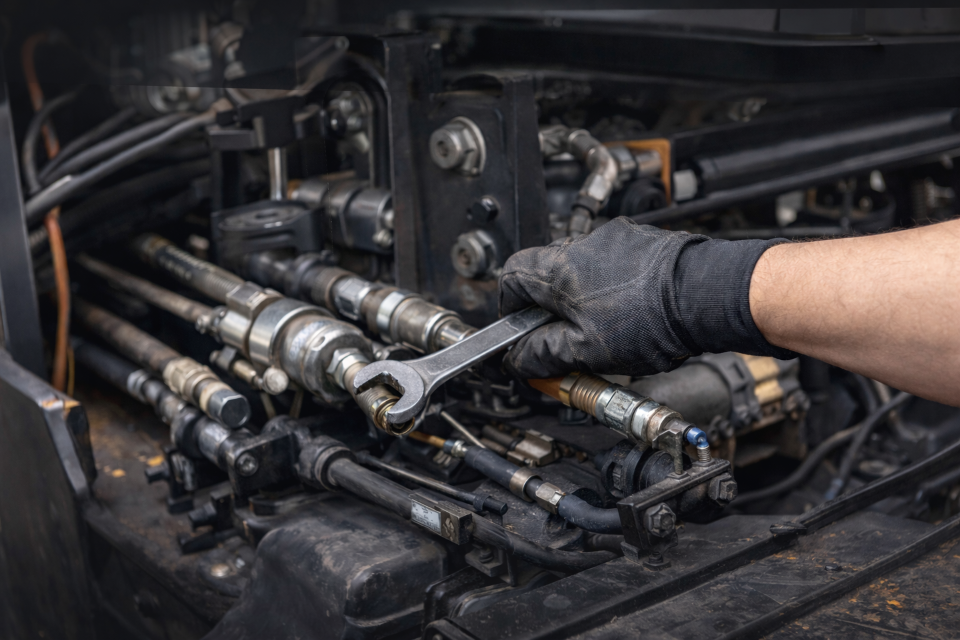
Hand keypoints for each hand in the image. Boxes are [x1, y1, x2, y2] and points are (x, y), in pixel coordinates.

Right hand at [499, 217, 789, 378]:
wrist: (707, 295)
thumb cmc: (651, 319)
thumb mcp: (586, 350)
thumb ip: (544, 354)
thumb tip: (520, 359)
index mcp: (558, 269)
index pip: (511, 277)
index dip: (511, 308)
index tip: (522, 330)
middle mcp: (581, 246)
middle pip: (546, 275)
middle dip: (550, 310)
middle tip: (564, 340)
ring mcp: (614, 241)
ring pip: (581, 272)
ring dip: (583, 300)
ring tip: (603, 332)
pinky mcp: (642, 244)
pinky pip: (612, 267)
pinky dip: (612, 290)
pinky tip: (631, 316)